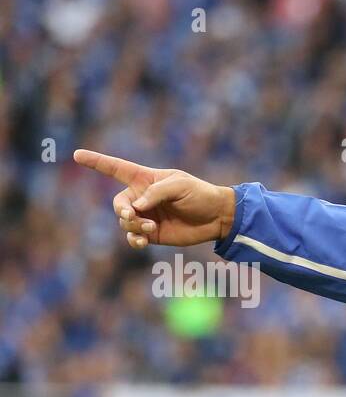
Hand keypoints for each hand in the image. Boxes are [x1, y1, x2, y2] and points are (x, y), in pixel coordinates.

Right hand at [73, 149, 235, 248]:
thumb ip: (155, 192)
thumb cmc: (199, 194)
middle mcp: (141, 197)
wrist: (216, 217)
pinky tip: (141, 241)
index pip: (116, 168)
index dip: (96, 162)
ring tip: (149, 227)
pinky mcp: (152, 234)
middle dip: (122, 210)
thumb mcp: (179, 185)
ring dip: (133, 226)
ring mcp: (146, 216)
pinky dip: (134, 240)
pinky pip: (133, 237)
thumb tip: (136, 206)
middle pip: (118, 204)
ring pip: (125, 222)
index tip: (77, 155)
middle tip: (133, 216)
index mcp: (145, 179)